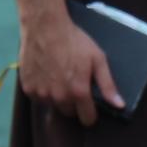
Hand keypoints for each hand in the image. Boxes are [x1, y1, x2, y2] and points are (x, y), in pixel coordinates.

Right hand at [18, 10, 122, 126]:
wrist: (45, 26)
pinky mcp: (27, 88)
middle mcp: (59, 97)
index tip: (89, 102)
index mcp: (78, 92)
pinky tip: (44, 74)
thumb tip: (119, 106)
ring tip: (57, 76)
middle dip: (73, 102)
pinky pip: (37, 97)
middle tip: (72, 82)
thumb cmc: (74, 41)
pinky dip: (42, 90)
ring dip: (56, 96)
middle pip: (69, 113)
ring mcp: (42, 93)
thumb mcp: (97, 58)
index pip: (87, 119)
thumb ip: (108, 85)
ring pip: (53, 105)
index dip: (90, 112)